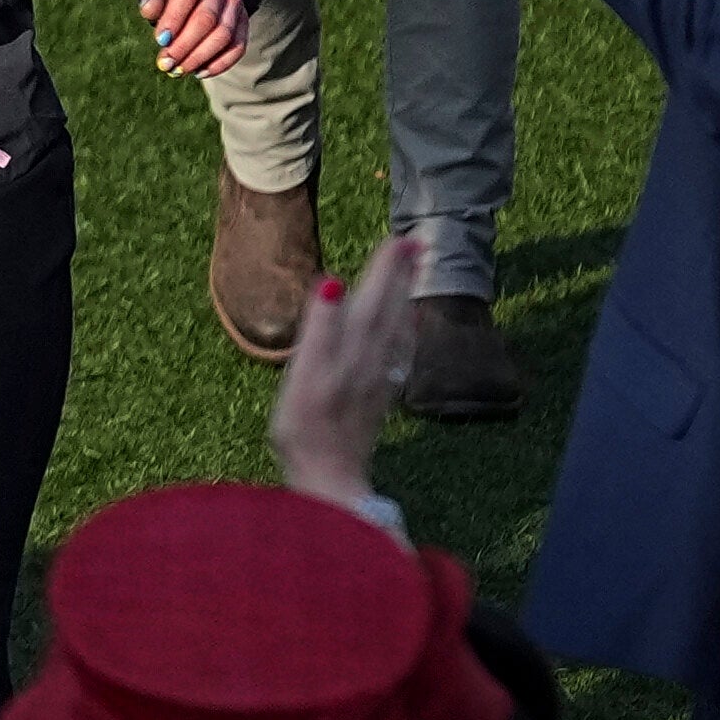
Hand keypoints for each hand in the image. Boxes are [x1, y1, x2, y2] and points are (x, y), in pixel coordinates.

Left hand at [141, 0, 247, 75]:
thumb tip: (149, 12)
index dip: (173, 20)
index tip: (160, 41)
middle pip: (206, 18)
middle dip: (185, 45)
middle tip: (167, 63)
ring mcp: (236, 2)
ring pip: (223, 35)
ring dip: (200, 57)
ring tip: (179, 70)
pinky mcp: (244, 21)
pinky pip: (237, 46)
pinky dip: (219, 64)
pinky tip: (199, 72)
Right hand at [272, 230, 422, 499]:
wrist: (330, 482)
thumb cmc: (307, 431)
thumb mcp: (302, 377)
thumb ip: (319, 329)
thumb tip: (332, 283)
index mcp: (352, 350)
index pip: (371, 299)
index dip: (384, 269)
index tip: (399, 237)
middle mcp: (370, 361)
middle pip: (389, 310)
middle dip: (400, 275)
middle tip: (416, 242)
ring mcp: (377, 381)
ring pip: (397, 330)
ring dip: (404, 297)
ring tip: (412, 272)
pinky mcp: (378, 398)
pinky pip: (398, 354)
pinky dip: (404, 332)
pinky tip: (406, 326)